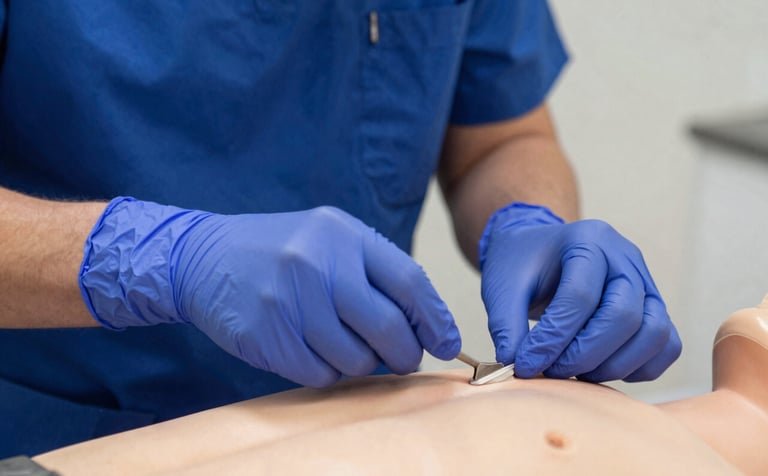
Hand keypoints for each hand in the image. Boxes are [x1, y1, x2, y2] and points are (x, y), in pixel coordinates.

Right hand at [79, 198, 460, 386]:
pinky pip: (319, 374)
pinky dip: (326, 372)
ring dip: (361, 364)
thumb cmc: (280, 250)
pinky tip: (313, 350)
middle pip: (388, 328)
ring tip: (345, 346)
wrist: (204, 256)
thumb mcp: (329, 239)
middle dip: (406, 353)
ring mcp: (289, 300)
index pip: (409, 282)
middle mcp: (318, 264)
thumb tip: (422, 327)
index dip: (436, 319)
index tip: (448, 343)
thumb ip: (374, 273)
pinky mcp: (266, 334)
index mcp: (343, 234)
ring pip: (355, 359)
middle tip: (405, 359)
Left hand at [479, 203, 680, 381]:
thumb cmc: (521, 265)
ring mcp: (646, 282)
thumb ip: (506, 325)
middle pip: (623, 315)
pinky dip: (641, 367)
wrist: (539, 252)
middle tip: (551, 371)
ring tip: (576, 373)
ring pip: (653, 332)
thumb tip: (517, 367)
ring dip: (615, 365)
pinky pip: (667, 345)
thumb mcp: (502, 287)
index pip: (579, 296)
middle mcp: (624, 257)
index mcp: (586, 239)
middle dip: (584, 354)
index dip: (553, 338)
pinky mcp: (655, 307)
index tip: (525, 364)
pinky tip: (602, 370)